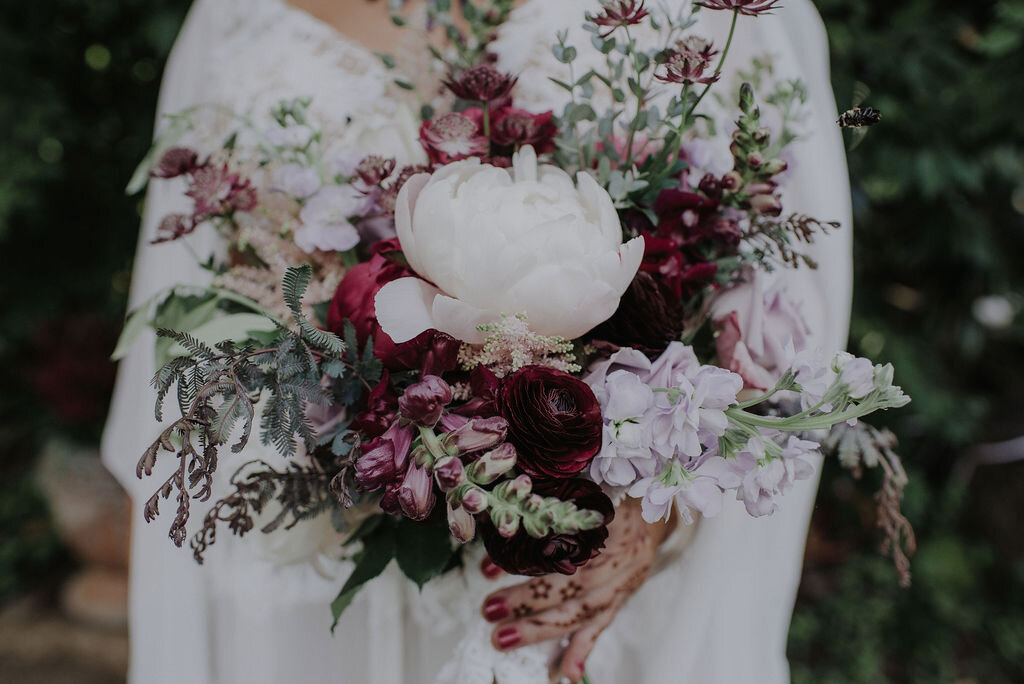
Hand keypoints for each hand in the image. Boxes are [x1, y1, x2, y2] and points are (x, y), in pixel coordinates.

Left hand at [479, 497, 676, 681]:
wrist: (653, 513)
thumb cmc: (610, 499)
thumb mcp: (585, 493)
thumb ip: (551, 511)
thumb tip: (501, 534)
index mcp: (612, 519)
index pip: (569, 542)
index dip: (532, 558)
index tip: (490, 568)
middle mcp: (622, 553)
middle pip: (576, 583)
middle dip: (529, 601)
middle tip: (490, 609)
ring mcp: (625, 579)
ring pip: (583, 610)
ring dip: (541, 629)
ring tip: (504, 638)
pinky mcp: (623, 597)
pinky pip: (601, 626)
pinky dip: (581, 650)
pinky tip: (566, 672)